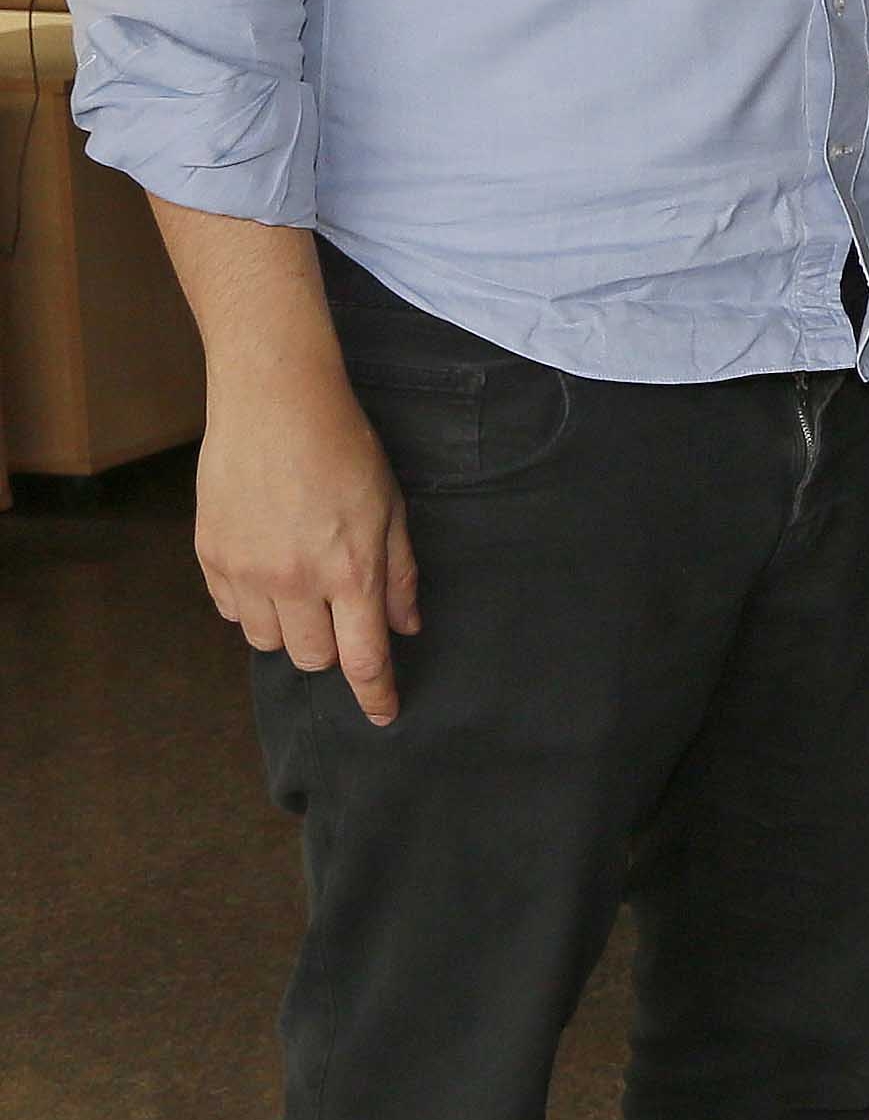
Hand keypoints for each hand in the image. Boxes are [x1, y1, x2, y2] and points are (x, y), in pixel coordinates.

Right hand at [193, 350, 418, 726]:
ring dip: (290, 629)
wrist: (274, 402)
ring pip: (267, 642)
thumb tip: (406, 627)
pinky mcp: (211, 556)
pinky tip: (267, 570)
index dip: (376, 696)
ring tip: (302, 587)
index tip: (384, 716)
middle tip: (341, 615)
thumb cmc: (344, 447)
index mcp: (350, 571)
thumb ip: (399, 573)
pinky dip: (253, 605)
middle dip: (332, 650)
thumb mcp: (391, 507)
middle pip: (312, 659)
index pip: (364, 659)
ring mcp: (247, 571)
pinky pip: (232, 611)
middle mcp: (296, 581)